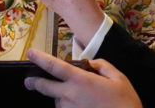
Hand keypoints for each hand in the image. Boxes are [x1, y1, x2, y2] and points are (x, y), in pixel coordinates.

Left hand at [24, 48, 140, 107]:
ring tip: (78, 100)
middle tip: (29, 81)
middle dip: (33, 82)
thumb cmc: (125, 104)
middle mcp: (69, 95)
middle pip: (43, 86)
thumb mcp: (119, 79)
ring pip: (56, 101)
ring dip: (60, 98)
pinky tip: (80, 107)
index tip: (29, 52)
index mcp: (79, 80)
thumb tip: (90, 63)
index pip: (52, 66)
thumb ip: (102, 66)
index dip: (39, 57)